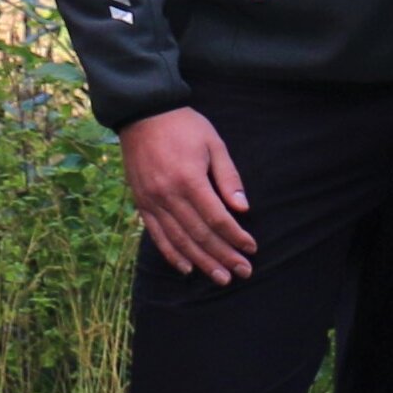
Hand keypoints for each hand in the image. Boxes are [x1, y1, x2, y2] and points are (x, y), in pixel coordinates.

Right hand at [124, 107, 253, 282]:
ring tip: (220, 278)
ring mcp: (152, 201)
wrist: (143, 114)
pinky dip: (172, 254)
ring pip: (179, 240)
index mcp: (189, 180)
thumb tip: (242, 209)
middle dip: (223, 256)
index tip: (251, 248)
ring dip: (202, 262)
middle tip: (242, 273)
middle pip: (200, 235)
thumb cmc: (184, 126)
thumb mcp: (214, 144)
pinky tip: (187, 268)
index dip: (235, 236)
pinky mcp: (142, 203)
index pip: (217, 218)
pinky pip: (157, 235)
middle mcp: (169, 196)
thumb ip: (228, 177)